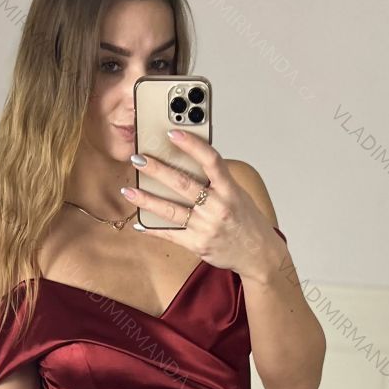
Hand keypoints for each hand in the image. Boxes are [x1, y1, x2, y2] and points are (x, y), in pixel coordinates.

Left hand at [122, 129, 281, 281]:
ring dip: (147, 200)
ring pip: (171, 210)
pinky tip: (139, 222)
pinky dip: (153, 229)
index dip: (191, 144)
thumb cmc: (246, 221)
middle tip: (138, 159)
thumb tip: (188, 163)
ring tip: (129, 191)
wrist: (259, 254)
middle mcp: (218, 207)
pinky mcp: (198, 244)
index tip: (172, 133)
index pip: (210, 160)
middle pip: (183, 184)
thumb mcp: (238, 195)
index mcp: (230, 189)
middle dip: (157, 170)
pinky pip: (171, 234)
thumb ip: (217, 181)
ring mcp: (207, 227)